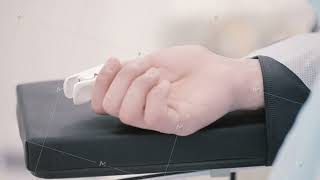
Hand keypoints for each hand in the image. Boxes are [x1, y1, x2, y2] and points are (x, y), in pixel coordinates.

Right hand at [91, 45, 263, 135]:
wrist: (222, 71)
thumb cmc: (193, 66)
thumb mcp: (155, 60)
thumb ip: (131, 69)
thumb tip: (110, 71)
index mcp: (137, 98)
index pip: (103, 103)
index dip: (100, 83)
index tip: (114, 62)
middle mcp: (145, 111)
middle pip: (111, 107)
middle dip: (122, 79)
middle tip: (145, 68)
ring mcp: (161, 120)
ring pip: (128, 114)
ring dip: (139, 85)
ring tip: (159, 75)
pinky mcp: (178, 123)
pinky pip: (154, 117)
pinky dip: (156, 95)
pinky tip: (167, 84)